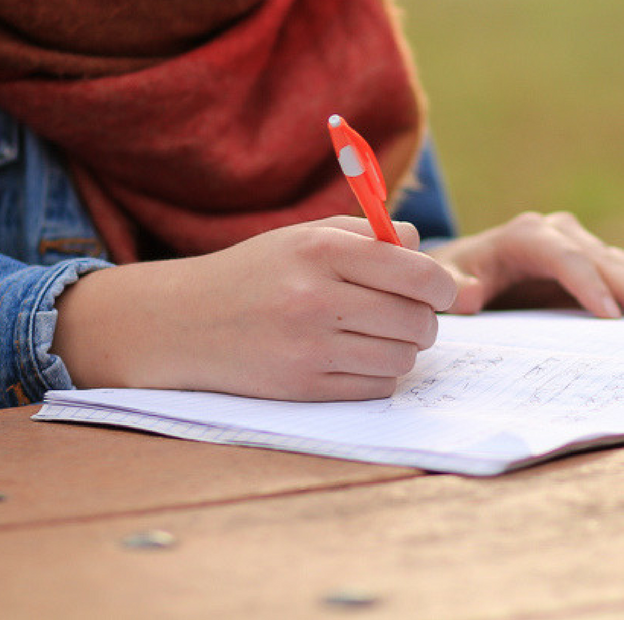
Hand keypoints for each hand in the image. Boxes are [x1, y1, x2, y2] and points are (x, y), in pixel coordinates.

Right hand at [52, 217, 457, 400]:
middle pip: (417, 320)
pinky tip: (354, 358)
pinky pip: (376, 387)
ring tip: (376, 335)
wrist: (181, 324)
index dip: (441, 286)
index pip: (416, 273)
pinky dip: (377, 375)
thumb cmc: (255, 273)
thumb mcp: (304, 236)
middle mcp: (316, 299)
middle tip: (408, 315)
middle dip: (424, 320)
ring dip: (401, 349)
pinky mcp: (302, 388)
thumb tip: (422, 247)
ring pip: (402, 357)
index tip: (440, 291)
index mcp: (321, 251)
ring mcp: (309, 348)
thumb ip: (368, 234)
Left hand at [428, 211, 623, 318]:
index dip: (589, 285)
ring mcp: (576, 242)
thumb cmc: (456, 276)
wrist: (464, 267)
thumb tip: (467, 296)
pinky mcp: (588, 258)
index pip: (565, 258)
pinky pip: (622, 269)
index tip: (610, 317)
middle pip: (600, 258)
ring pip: (618, 261)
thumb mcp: (446, 282)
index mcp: (524, 236)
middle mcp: (556, 232)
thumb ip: (454, 287)